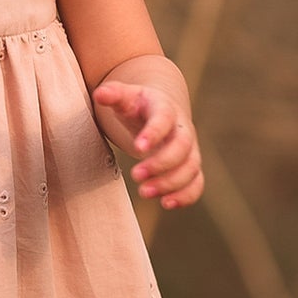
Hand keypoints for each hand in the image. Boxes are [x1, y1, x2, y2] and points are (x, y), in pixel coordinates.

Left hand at [91, 81, 203, 209]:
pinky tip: (166, 203)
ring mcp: (189, 149)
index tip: (138, 148)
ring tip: (144, 192)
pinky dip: (186, 195)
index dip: (154, 133)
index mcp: (165, 108)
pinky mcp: (190, 166)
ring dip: (170, 183)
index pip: (164, 119)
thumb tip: (100, 94)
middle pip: (182, 146)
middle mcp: (182, 129)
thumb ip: (113, 94)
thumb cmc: (138, 106)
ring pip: (191, 167)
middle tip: (136, 175)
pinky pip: (196, 182)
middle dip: (161, 163)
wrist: (159, 111)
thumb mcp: (125, 97)